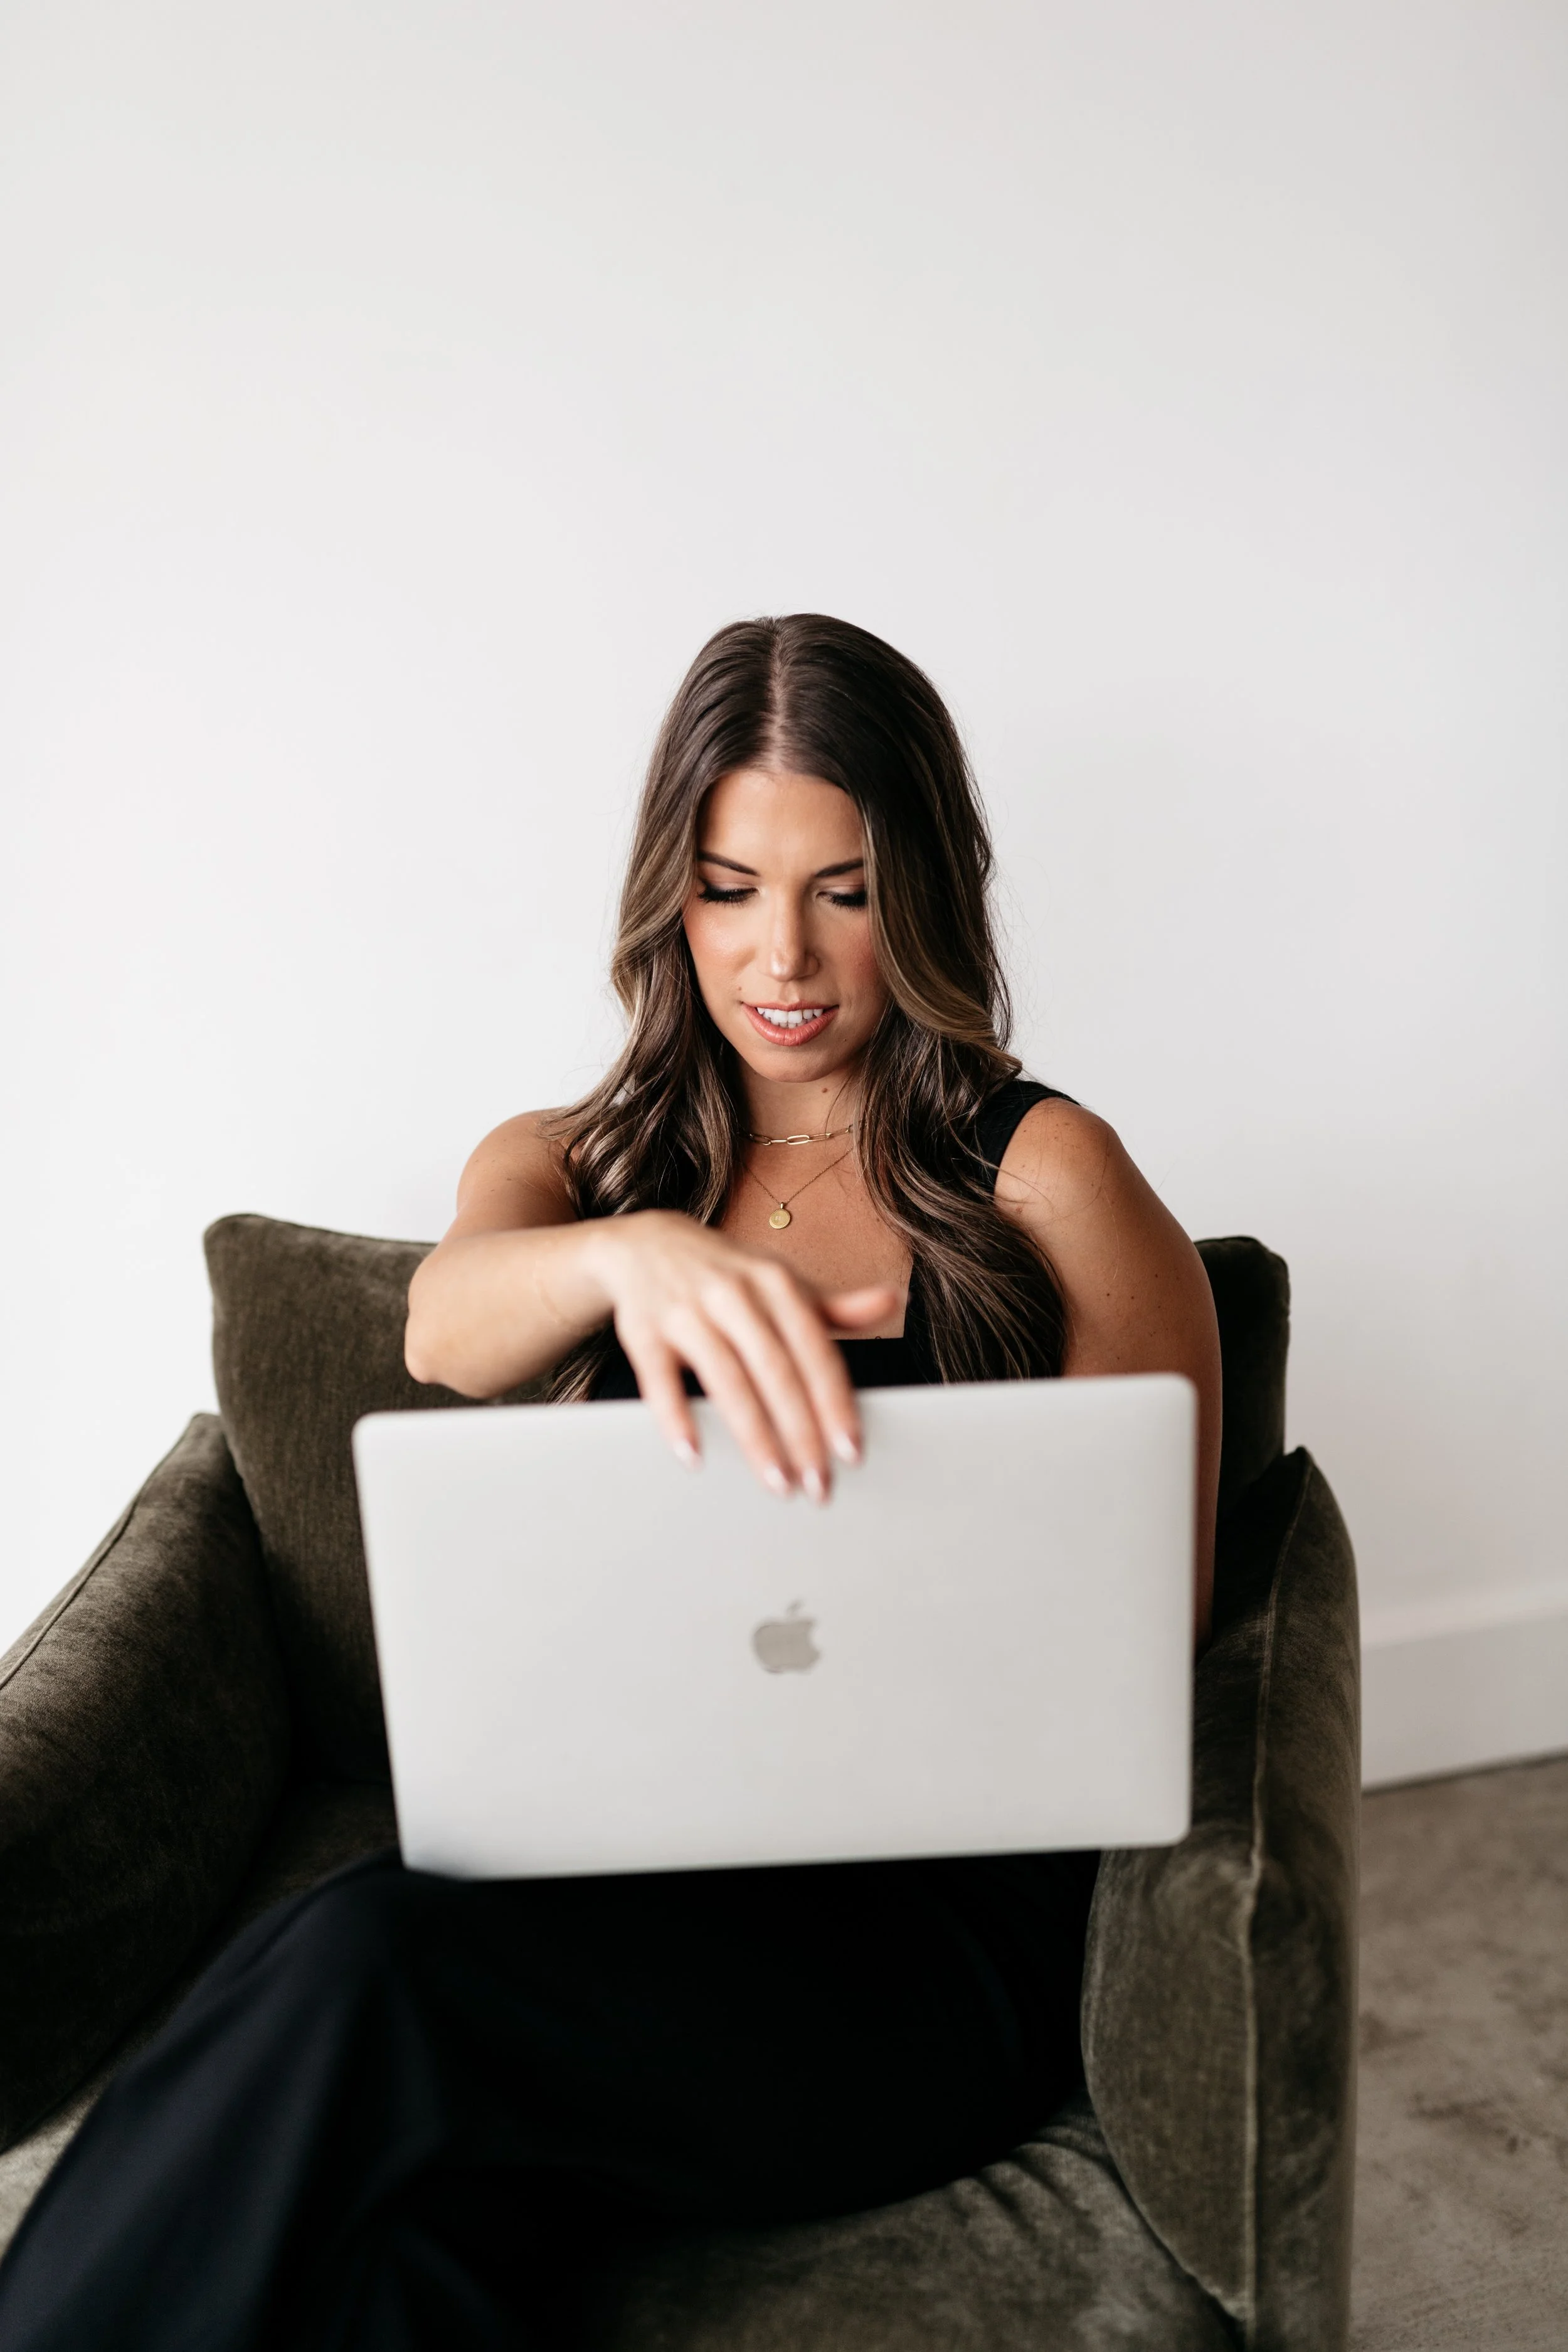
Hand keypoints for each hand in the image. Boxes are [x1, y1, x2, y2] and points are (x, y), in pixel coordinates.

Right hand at [580, 1212, 897, 1500]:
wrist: (643, 1244)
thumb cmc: (726, 1275)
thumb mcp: (779, 1282)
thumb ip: (833, 1306)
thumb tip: (890, 1301)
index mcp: (775, 1282)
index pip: (814, 1350)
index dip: (835, 1403)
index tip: (851, 1450)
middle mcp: (733, 1293)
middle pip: (775, 1371)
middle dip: (801, 1432)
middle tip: (818, 1484)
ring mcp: (686, 1310)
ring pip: (726, 1380)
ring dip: (754, 1437)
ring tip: (777, 1481)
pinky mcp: (643, 1330)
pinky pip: (660, 1380)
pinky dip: (676, 1418)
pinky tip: (694, 1456)